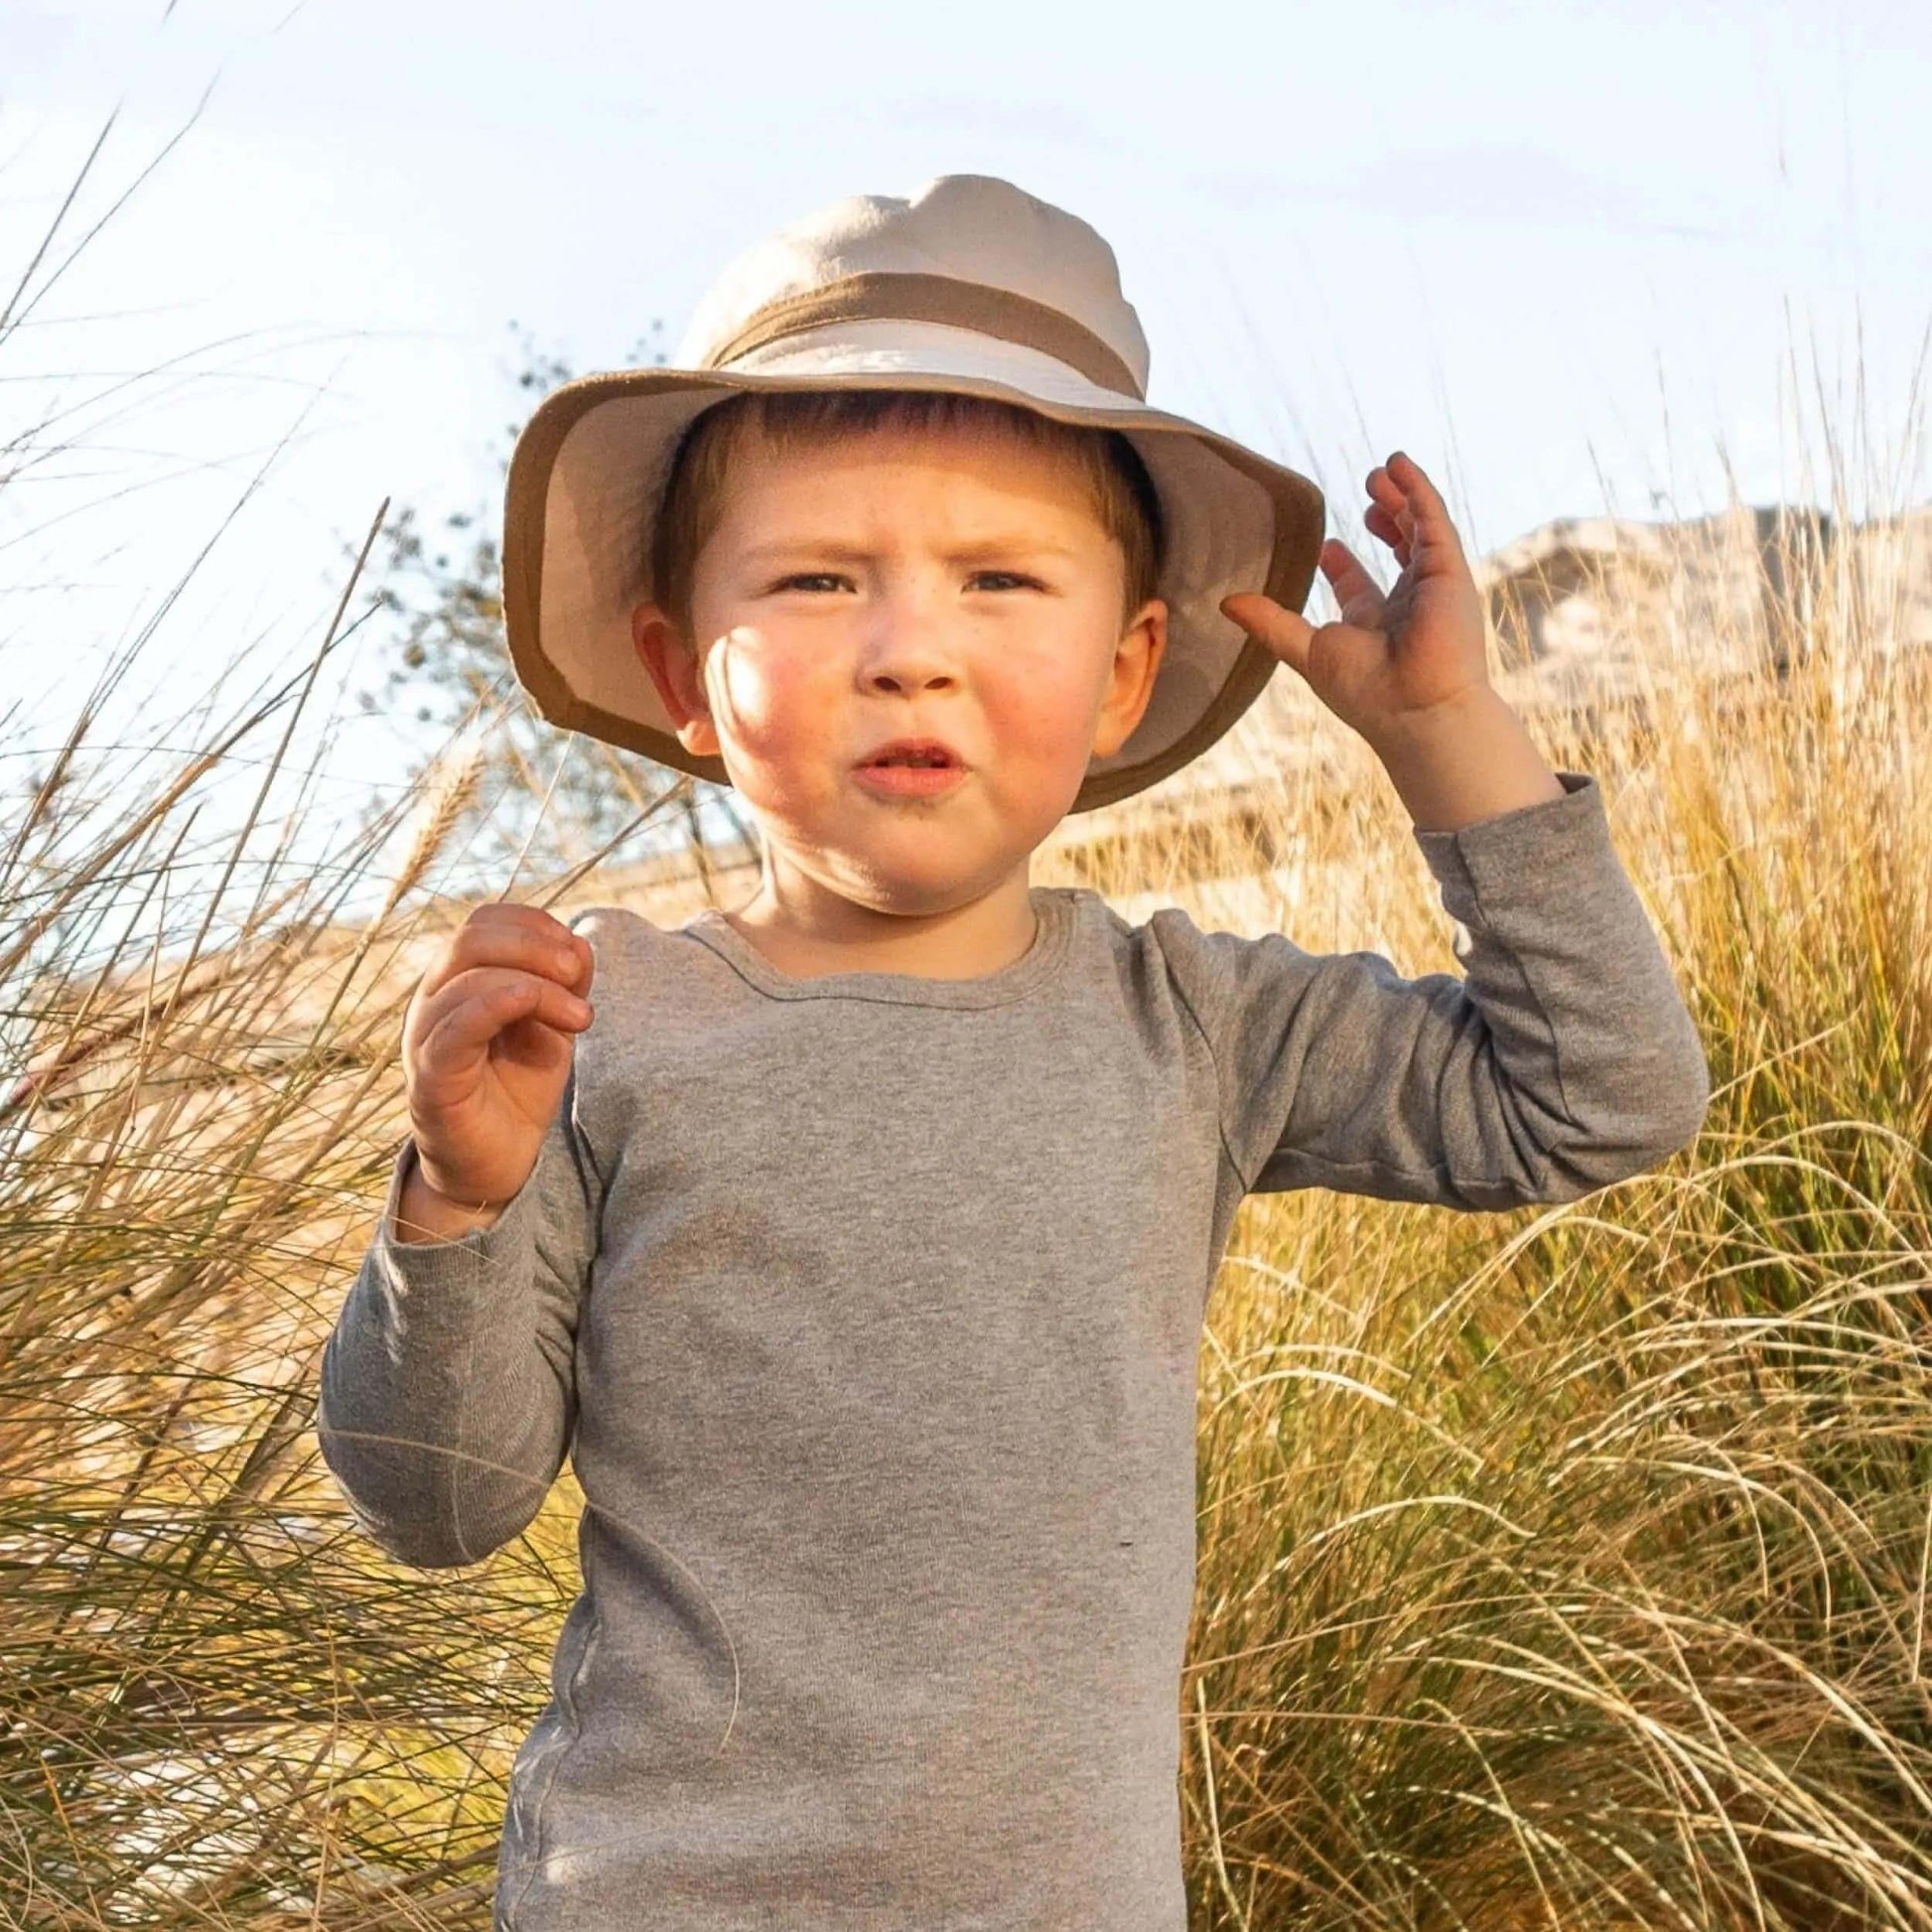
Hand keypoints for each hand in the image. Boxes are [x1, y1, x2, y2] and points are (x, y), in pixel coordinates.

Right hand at [400, 903, 595, 1209]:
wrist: (495, 1164)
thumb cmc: (518, 1089)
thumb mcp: (552, 1026)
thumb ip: (564, 985)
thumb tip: (579, 944)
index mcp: (459, 980)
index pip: (485, 922)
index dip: (534, 924)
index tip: (577, 954)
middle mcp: (434, 999)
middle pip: (472, 938)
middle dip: (535, 944)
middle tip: (577, 974)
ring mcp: (426, 1035)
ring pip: (468, 978)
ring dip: (536, 985)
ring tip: (581, 1016)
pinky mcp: (430, 1076)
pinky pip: (453, 1027)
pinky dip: (497, 1004)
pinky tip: (534, 1007)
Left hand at [1220, 451, 1491, 752]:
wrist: (1415, 708)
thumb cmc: (1365, 692)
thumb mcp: (1306, 651)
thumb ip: (1270, 623)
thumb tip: (1225, 602)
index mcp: (1373, 625)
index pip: (1359, 588)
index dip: (1343, 566)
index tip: (1327, 545)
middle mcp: (1406, 605)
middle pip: (1396, 550)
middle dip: (1383, 517)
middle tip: (1365, 487)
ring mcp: (1430, 587)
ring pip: (1418, 530)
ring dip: (1401, 499)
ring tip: (1380, 470)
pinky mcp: (1449, 571)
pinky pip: (1435, 521)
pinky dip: (1419, 491)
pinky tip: (1400, 464)